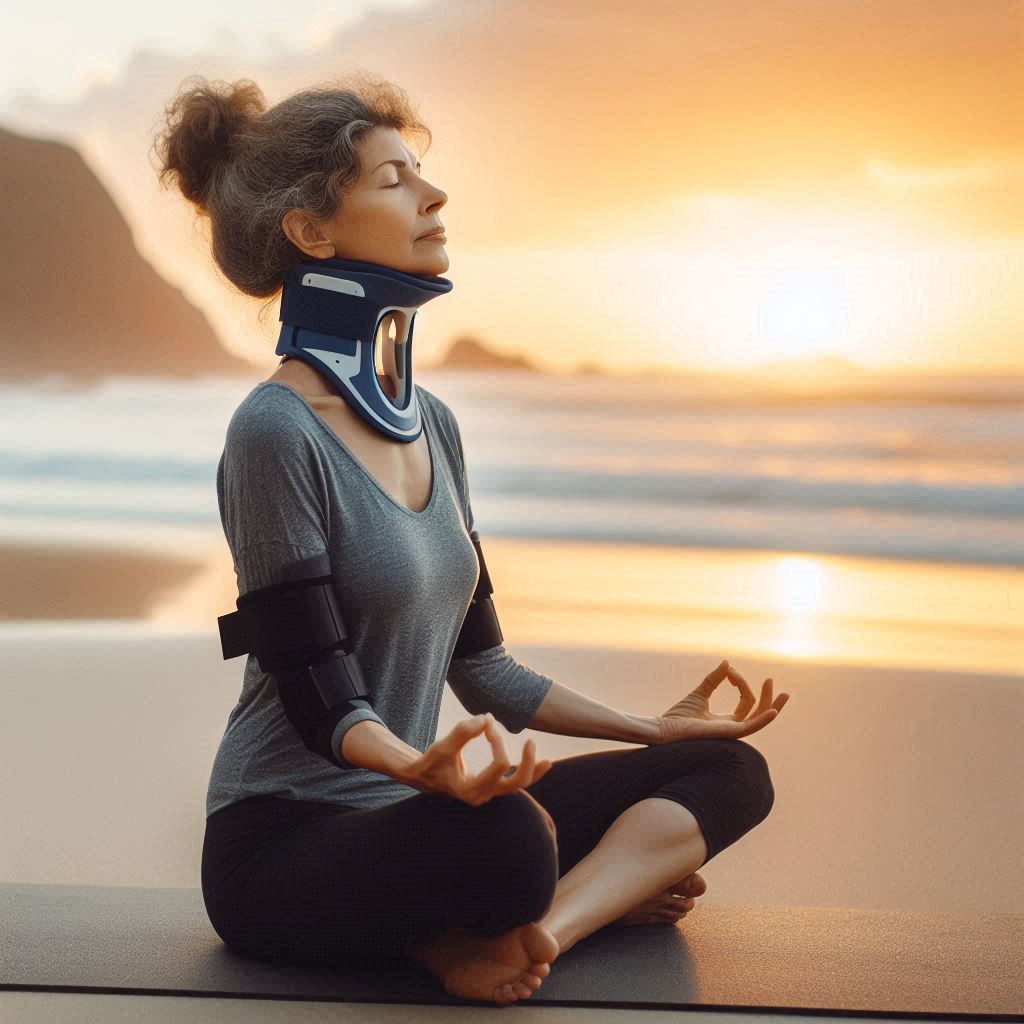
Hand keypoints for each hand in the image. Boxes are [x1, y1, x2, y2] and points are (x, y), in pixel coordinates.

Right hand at [402, 713, 553, 805]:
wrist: (423, 776)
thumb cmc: (432, 761)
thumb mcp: (442, 746)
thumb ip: (463, 732)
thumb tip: (485, 718)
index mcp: (471, 790)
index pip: (499, 764)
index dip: (498, 740)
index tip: (487, 723)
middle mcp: (482, 795)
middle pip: (516, 784)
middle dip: (527, 764)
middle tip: (531, 742)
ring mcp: (488, 793)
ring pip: (518, 786)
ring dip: (533, 771)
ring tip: (548, 761)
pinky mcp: (491, 787)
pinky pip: (514, 782)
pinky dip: (527, 772)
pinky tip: (542, 764)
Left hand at [654, 660, 789, 743]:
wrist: (664, 729)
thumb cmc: (678, 716)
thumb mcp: (700, 693)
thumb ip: (714, 680)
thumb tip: (727, 663)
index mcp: (727, 721)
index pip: (745, 701)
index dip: (740, 682)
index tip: (728, 670)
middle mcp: (732, 728)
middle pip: (758, 712)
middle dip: (767, 697)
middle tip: (770, 680)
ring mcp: (732, 732)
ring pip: (759, 720)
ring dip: (772, 706)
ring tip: (783, 693)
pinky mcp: (728, 733)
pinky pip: (751, 727)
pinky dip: (764, 719)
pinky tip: (773, 711)